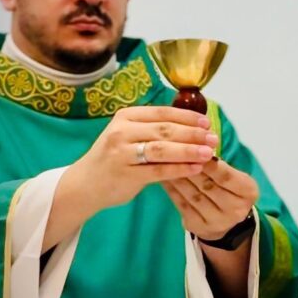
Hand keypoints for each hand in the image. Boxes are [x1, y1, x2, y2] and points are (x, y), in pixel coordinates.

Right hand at [47, 106, 215, 251]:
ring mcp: (122, 153)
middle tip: (214, 138)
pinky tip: (195, 168)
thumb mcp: (128, 135)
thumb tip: (194, 126)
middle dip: (194, 134)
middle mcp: (122, 131)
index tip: (207, 122)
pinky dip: (179, 169)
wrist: (84, 185)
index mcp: (126, 117)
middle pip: (165, 130)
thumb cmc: (114, 158)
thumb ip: (154, 129)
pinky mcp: (125, 174)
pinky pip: (158, 170)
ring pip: (163, 149)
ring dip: (190, 150)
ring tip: (209, 153)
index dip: (188, 117)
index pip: (163, 112)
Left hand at [162, 158, 258, 241]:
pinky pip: (181, 204)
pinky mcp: (198, 227)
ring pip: (192, 195)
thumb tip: (197, 145)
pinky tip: (164, 177)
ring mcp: (216, 221)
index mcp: (248, 192)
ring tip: (166, 162)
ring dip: (178, 177)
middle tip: (174, 152)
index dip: (209, 164)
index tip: (195, 149)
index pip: (226, 176)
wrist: (227, 222)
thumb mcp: (234, 176)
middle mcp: (235, 209)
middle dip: (190, 168)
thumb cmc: (229, 189)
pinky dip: (171, 189)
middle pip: (208, 185)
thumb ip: (219, 164)